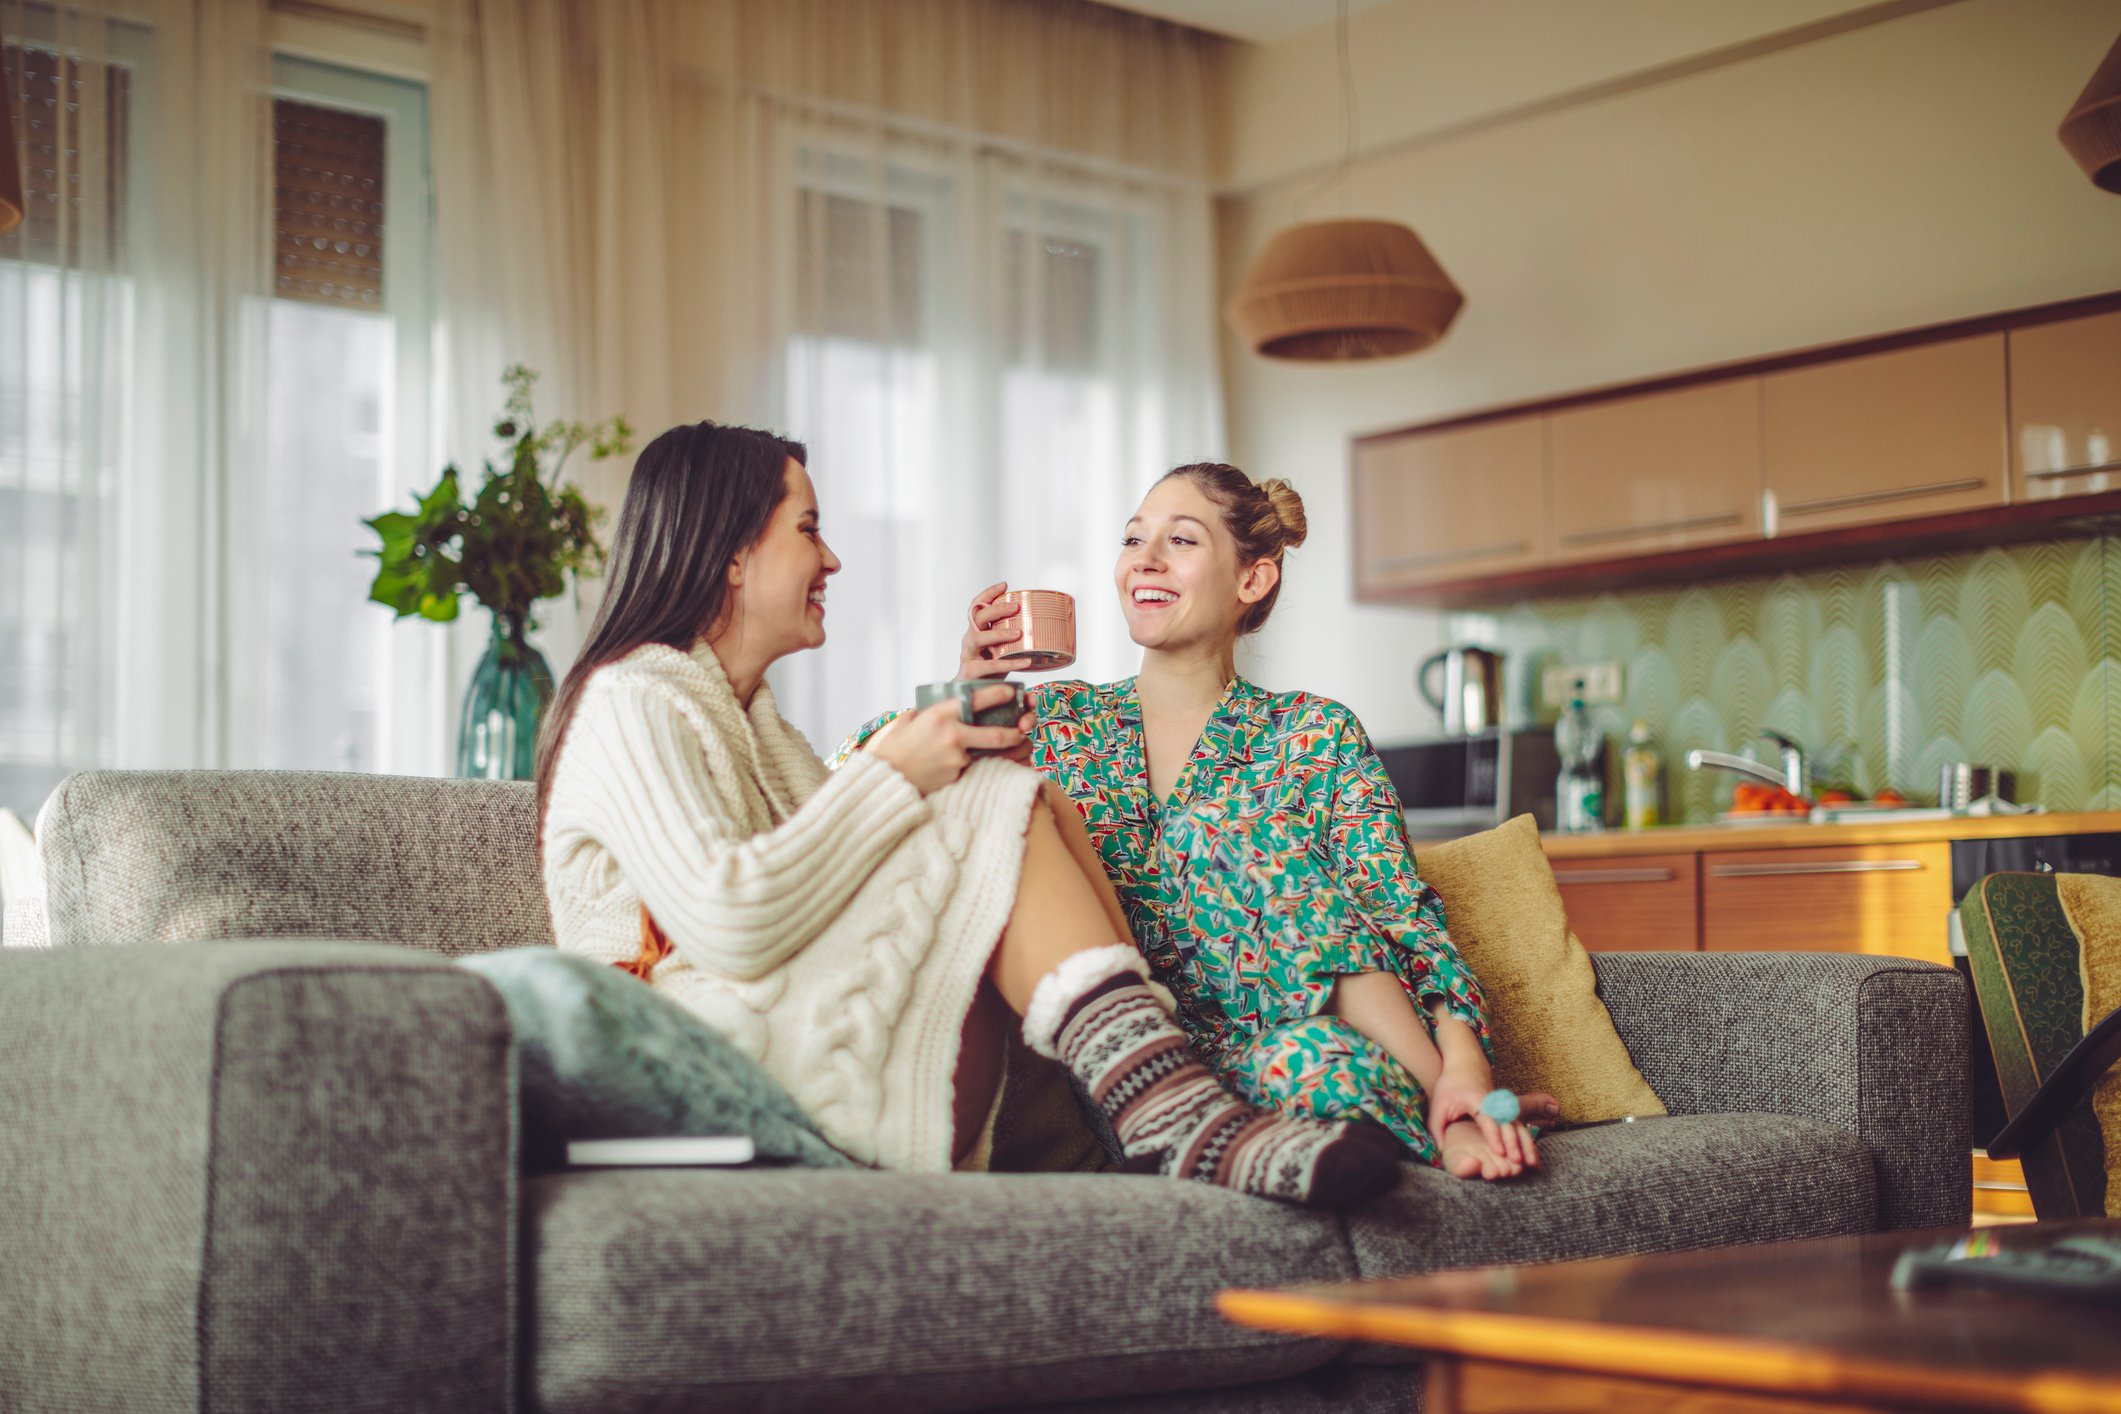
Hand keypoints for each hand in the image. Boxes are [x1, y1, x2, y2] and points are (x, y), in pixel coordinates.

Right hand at [868, 690, 1025, 795]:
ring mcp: (956, 758)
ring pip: (983, 754)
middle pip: (997, 735)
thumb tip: (934, 708)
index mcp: (941, 714)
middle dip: (1014, 734)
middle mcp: (953, 735)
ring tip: (988, 751)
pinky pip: (968, 769)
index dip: (1001, 694)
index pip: (979, 699)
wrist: (885, 778)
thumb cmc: (893, 748)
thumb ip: (925, 713)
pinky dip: (966, 767)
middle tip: (1021, 732)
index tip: (1011, 692)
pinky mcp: (956, 776)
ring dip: (988, 754)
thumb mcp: (908, 721)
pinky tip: (952, 767)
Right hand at [960, 582, 1036, 679]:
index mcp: (975, 631)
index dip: (988, 594)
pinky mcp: (971, 672)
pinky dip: (1010, 662)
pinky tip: (1026, 661)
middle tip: (1016, 607)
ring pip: (979, 638)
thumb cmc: (988, 671)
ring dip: (999, 633)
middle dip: (997, 610)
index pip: (977, 607)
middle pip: (978, 617)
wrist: (970, 695)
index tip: (1004, 585)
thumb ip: (1010, 639)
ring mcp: (968, 655)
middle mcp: (969, 639)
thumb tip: (1040, 627)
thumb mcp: (998, 650)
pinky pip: (991, 665)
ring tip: (1018, 633)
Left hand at [1428, 1066, 1539, 1172]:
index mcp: (1476, 1099)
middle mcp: (1494, 1103)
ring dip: (1526, 1144)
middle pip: (1507, 1123)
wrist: (1465, 1067)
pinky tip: (1533, 1158)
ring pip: (1518, 1126)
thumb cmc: (1449, 1088)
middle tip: (1517, 1161)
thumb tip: (1443, 1152)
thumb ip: (1437, 1129)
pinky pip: (1519, 1128)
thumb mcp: (1437, 1107)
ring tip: (1532, 1163)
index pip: (1487, 1118)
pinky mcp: (1507, 1112)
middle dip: (1513, 1142)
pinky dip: (1526, 1142)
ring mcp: (1502, 1106)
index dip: (1494, 1135)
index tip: (1499, 1152)